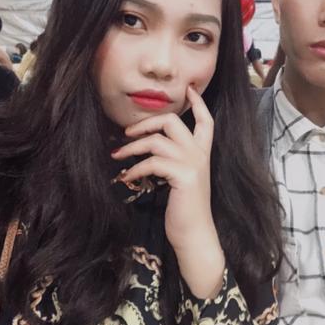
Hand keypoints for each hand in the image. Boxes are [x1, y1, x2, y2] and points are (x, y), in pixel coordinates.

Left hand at [111, 86, 224, 297]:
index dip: (198, 103)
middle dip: (145, 123)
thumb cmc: (184, 209)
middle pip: (172, 121)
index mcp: (202, 153)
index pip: (206, 120)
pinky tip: (126, 177)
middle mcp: (200, 154)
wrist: (194, 234)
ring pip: (157, 140)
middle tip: (126, 132)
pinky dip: (134, 168)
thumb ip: (173, 160)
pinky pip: (151, 162)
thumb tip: (148, 145)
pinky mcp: (183, 175)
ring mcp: (193, 163)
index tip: (189, 89)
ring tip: (117, 157)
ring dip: (132, 147)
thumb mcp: (182, 179)